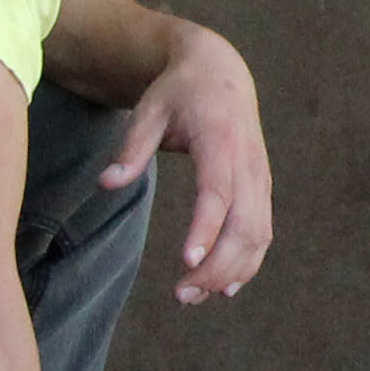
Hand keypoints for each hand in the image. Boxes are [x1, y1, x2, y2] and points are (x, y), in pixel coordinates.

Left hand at [101, 20, 271, 305]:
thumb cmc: (180, 92)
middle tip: (180, 295)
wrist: (223, 73)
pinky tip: (225, 288)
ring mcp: (261, 178)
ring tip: (194, 297)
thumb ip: (131, 148)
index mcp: (220, 141)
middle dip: (216, 266)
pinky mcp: (263, 189)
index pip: (218, 192)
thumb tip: (106, 184)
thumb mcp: (149, 110)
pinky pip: (262, 233)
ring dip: (231, 272)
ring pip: (258, 235)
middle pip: (244, 225)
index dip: (206, 228)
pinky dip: (248, 263)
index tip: (187, 262)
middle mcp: (248, 163)